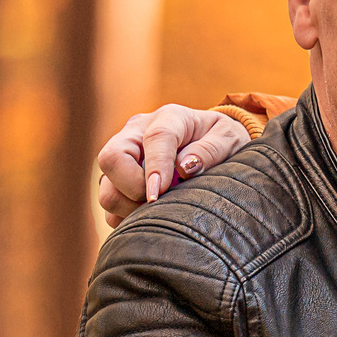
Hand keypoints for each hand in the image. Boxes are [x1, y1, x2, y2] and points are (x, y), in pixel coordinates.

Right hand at [96, 104, 255, 225]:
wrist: (214, 144)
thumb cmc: (224, 141)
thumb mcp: (230, 138)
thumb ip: (212, 149)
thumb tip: (185, 167)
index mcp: (169, 118)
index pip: (155, 138)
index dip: (156, 167)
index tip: (160, 193)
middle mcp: (137, 133)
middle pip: (111, 159)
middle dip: (132, 187)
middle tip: (160, 201)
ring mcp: (124, 157)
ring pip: (106, 188)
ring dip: (129, 207)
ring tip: (161, 211)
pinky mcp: (118, 180)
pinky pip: (110, 208)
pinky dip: (127, 218)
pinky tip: (153, 217)